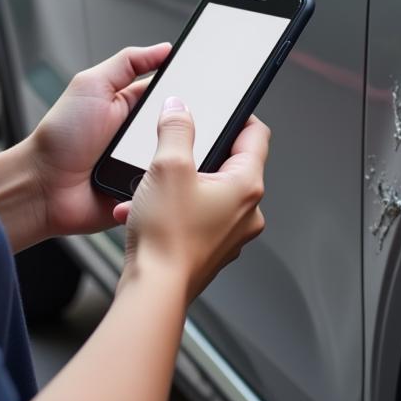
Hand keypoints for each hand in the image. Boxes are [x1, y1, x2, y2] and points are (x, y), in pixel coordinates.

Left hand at [28, 43, 170, 238]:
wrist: (44, 187)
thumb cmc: (60, 137)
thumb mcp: (91, 85)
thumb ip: (127, 63)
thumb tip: (163, 48)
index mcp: (131, 104)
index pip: (170, 92)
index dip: (187, 87)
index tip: (206, 84)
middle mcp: (142, 134)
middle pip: (181, 124)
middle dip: (187, 123)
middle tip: (184, 122)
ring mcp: (145, 162)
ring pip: (180, 154)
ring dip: (179, 152)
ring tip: (169, 149)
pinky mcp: (147, 189)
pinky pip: (172, 184)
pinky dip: (173, 180)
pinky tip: (170, 175)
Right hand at [115, 98, 267, 303]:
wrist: (153, 292)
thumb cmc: (167, 239)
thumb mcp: (168, 167)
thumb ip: (176, 129)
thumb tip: (179, 108)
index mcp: (246, 186)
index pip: (256, 135)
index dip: (238, 116)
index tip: (222, 108)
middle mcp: (246, 212)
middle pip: (229, 163)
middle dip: (197, 153)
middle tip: (174, 148)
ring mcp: (230, 234)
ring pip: (207, 191)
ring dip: (178, 183)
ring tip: (152, 185)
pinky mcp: (210, 249)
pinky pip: (195, 216)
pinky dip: (172, 208)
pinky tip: (143, 210)